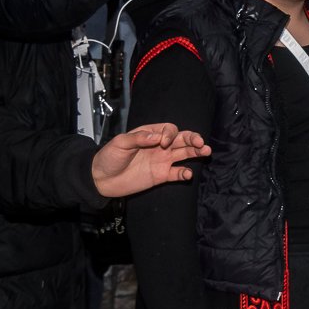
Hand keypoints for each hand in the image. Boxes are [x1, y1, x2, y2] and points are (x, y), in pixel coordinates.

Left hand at [91, 123, 209, 199]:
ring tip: (206, 151)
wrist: (101, 179)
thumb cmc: (108, 157)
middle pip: (182, 139)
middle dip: (193, 139)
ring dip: (196, 152)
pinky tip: (188, 174)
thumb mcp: (120, 143)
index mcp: (150, 134)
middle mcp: (159, 146)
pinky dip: (184, 173)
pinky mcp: (161, 175)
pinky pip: (176, 173)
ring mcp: (162, 161)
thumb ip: (138, 138)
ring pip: (184, 154)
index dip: (171, 134)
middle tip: (201, 142)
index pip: (169, 130)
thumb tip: (157, 137)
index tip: (164, 142)